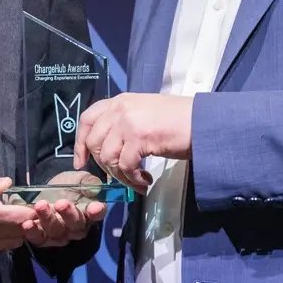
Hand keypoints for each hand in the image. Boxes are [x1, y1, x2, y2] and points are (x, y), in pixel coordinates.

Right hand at [0, 170, 33, 256]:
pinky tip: (3, 229)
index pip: (11, 215)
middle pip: (14, 231)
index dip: (29, 211)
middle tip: (31, 210)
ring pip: (9, 244)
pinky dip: (5, 241)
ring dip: (18, 233)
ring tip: (18, 219)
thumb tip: (8, 184)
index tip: (39, 204)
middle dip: (27, 222)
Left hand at [20, 170, 107, 246]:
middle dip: (69, 214)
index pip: (97, 214)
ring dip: (48, 220)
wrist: (45, 186)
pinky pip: (39, 238)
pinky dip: (32, 232)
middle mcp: (76, 227)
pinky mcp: (42, 237)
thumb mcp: (79, 179)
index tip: (94, 207)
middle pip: (75, 225)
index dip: (96, 212)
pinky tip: (27, 224)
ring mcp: (59, 234)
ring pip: (56, 231)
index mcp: (89, 212)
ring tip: (40, 206)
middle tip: (61, 203)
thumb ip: (88, 183)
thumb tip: (95, 190)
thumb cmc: (67, 184)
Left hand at [75, 93, 194, 191]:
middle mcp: (120, 109)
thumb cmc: (179, 120)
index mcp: (120, 101)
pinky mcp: (138, 137)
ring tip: (137, 181)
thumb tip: (109, 148)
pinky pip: (125, 166)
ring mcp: (128, 122)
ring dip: (121, 176)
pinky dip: (133, 179)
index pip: (87, 119)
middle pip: (94, 142)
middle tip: (119, 175)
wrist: (202, 122)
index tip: (81, 162)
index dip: (80, 142)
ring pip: (108, 157)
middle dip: (103, 165)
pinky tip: (145, 181)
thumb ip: (124, 124)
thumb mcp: (144, 114)